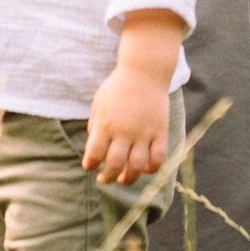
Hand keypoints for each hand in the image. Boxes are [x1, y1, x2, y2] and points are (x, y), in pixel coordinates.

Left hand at [83, 63, 170, 182]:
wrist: (144, 71)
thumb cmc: (118, 86)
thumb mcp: (99, 103)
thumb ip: (95, 126)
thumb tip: (94, 149)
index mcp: (105, 124)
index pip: (94, 154)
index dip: (90, 165)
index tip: (90, 166)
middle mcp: (124, 131)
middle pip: (115, 165)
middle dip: (107, 177)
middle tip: (104, 179)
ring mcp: (144, 133)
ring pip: (137, 166)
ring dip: (129, 178)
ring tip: (123, 179)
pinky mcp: (160, 132)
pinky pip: (158, 158)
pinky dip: (152, 169)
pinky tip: (145, 169)